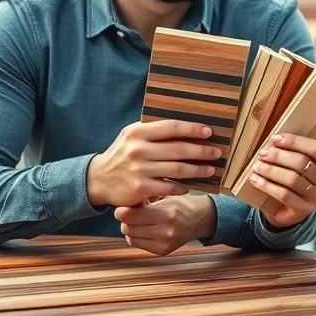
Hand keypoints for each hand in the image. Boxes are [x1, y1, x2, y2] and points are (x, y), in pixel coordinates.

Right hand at [86, 119, 222, 207]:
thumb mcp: (132, 136)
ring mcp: (139, 170)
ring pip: (177, 169)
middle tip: (216, 152)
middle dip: (202, 151)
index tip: (209, 132)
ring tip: (210, 169)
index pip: (171, 127)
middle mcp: (138, 150)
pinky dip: (183, 187)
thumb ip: (154, 131)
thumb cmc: (122, 154)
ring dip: (198, 170)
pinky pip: (169, 187)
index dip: (193, 129)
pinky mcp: (141, 189)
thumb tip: (187, 127)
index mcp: (137, 132)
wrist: (100, 179)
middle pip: (179, 149)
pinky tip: (190, 185)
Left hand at [114, 195, 213, 255]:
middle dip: (125, 219)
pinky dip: (136, 236)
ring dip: (130, 228)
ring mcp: (164, 244)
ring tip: (138, 220)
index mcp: (166, 214)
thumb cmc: (180, 204)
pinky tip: (143, 228)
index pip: (130, 216)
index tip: (122, 207)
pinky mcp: (162, 251)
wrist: (200, 219)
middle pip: (128, 227)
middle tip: (130, 212)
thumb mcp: (165, 196)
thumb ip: (145, 200)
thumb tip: (122, 204)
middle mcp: (165, 231)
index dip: (122, 211)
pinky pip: (137, 244)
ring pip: (130, 237)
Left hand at [249, 133, 315, 227]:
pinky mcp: (305, 210)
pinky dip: (268, 186)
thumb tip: (280, 134)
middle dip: (279, 156)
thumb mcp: (307, 162)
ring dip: (271, 170)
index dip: (295, 141)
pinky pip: (284, 195)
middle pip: (303, 163)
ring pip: (292, 179)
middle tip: (263, 153)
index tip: (275, 138)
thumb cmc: (299, 178)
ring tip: (257, 166)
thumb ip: (303, 147)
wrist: (295, 208)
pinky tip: (256, 180)